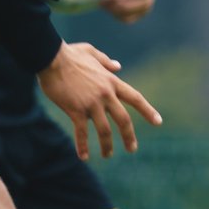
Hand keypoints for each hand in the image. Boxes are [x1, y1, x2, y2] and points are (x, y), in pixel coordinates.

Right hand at [37, 42, 162, 158]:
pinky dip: (83, 146)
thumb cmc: (69, 54)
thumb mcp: (92, 52)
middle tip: (132, 149)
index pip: (135, 98)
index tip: (158, 122)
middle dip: (129, 136)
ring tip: (108, 155)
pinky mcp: (76, 110)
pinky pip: (82, 132)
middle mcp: (105, 94)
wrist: (50, 57)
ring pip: (105, 130)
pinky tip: (84, 156)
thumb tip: (118, 66)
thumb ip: (106, 61)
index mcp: (111, 81)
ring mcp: (91, 103)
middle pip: (123, 120)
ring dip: (107, 145)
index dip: (148, 111)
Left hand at [100, 0, 158, 23]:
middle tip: (101, 0)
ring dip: (113, 12)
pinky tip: (109, 8)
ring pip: (127, 16)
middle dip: (112, 5)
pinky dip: (117, 15)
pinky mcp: (141, 14)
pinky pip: (127, 20)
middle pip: (127, 7)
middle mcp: (147, 1)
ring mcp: (144, 10)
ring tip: (103, 5)